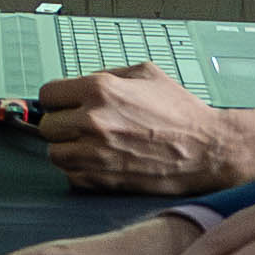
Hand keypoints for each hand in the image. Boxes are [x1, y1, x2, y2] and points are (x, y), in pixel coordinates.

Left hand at [26, 65, 254, 196]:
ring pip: (54, 153)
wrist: (207, 149)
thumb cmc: (179, 110)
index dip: (58, 99)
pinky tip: (102, 161)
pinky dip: (81, 170)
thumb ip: (107, 75)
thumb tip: (78, 85)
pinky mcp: (102, 180)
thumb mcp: (145, 74)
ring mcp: (95, 154)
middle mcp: (92, 121)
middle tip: (83, 126)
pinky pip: (70, 176)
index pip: (47, 94)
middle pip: (47, 126)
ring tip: (91, 145)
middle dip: (63, 124)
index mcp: (100, 90)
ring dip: (68, 149)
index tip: (68, 104)